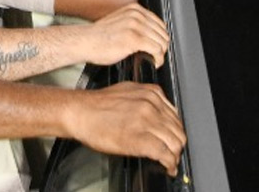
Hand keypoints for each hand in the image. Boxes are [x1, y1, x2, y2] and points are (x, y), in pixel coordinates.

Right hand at [70, 83, 184, 175]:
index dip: (175, 131)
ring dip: (175, 156)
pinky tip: (167, 167)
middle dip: (177, 145)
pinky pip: (165, 154)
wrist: (79, 112)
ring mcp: (147, 122)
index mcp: (150, 93)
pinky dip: (169, 164)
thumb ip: (145, 99)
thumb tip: (156, 112)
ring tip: (170, 161)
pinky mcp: (141, 139)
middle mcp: (152, 105)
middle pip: (178, 131)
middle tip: (173, 153)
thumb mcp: (127, 91)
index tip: (172, 138)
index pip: (176, 116)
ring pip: (175, 143)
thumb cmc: (96, 105)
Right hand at [81, 3, 169, 67]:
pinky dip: (157, 59)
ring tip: (153, 60)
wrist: (85, 42)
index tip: (157, 47)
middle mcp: (136, 15)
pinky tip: (153, 62)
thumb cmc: (99, 36)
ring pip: (161, 43)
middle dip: (162, 47)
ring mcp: (135, 26)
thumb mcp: (120, 21)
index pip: (160, 24)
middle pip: (163, 34)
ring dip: (160, 54)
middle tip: (156, 56)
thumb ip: (135, 23)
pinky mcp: (134, 38)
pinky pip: (156, 50)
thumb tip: (150, 34)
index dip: (161, 38)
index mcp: (134, 9)